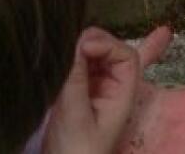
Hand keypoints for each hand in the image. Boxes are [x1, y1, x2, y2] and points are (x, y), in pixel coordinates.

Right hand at [47, 29, 140, 153]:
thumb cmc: (74, 150)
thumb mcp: (74, 114)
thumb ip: (75, 78)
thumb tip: (76, 41)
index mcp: (121, 94)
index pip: (126, 56)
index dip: (107, 44)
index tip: (82, 47)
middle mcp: (111, 87)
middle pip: (110, 51)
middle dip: (92, 42)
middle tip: (68, 44)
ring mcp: (94, 89)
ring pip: (93, 56)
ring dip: (79, 48)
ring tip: (61, 47)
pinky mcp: (77, 92)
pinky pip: (78, 66)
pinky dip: (70, 57)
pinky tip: (58, 54)